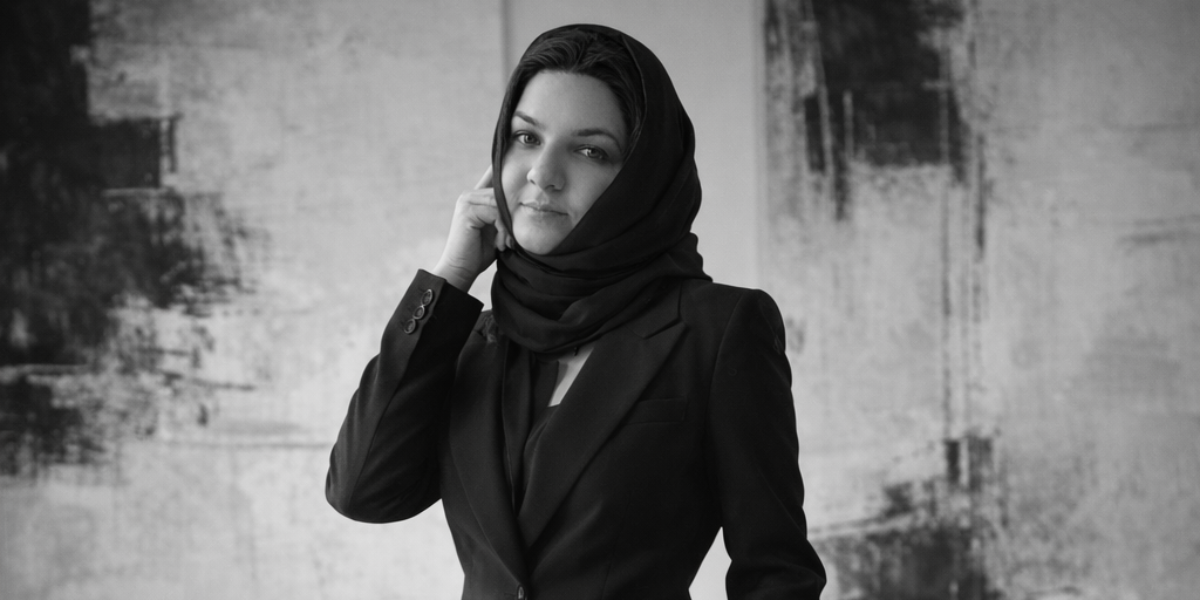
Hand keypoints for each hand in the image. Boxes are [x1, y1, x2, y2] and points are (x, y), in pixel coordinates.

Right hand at [431, 167, 512, 291]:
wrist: (460, 270)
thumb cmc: (478, 253)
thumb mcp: (495, 230)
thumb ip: (504, 215)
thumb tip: (528, 202)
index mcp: (475, 197)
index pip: (500, 185)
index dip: (514, 195)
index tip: (521, 218)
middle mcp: (469, 195)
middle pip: (503, 193)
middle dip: (513, 216)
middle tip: (512, 239)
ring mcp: (466, 202)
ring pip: (501, 203)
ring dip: (508, 225)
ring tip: (506, 243)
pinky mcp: (467, 211)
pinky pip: (496, 213)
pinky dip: (502, 230)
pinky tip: (500, 244)